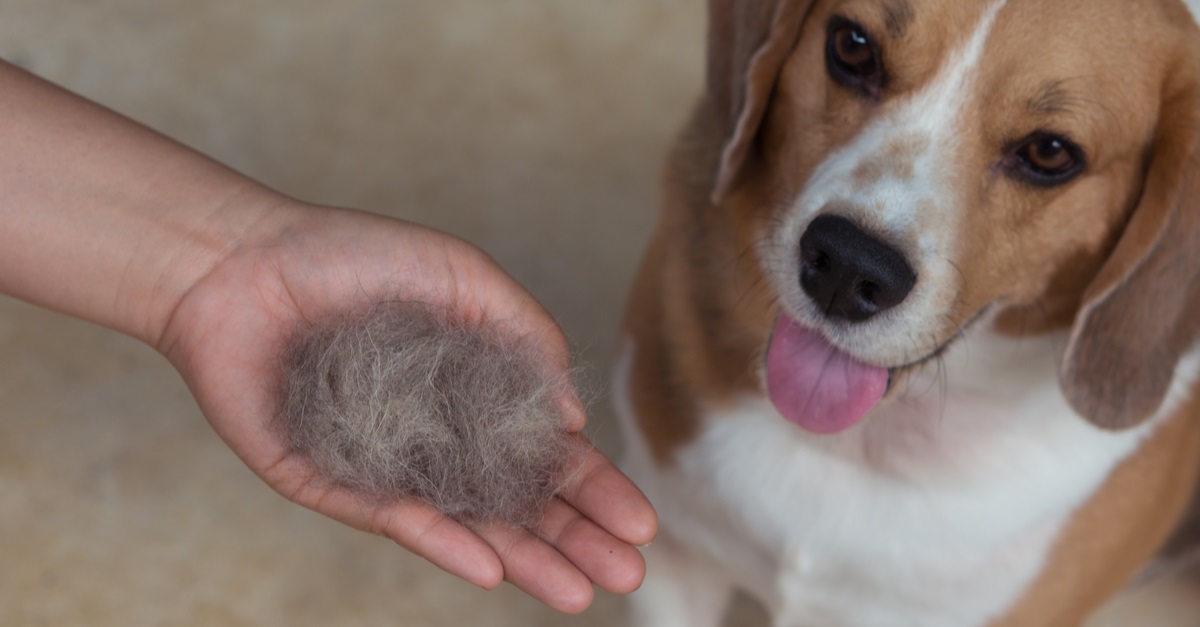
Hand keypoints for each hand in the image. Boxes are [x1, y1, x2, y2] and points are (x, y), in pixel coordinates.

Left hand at [155, 203, 656, 612]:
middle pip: (515, 502)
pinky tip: (490, 565)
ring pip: (466, 526)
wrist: (243, 261)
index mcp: (473, 395)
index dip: (592, 488)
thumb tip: (575, 418)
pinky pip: (391, 519)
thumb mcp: (462, 276)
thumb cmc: (356, 256)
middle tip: (627, 571)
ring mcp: (386, 468)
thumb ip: (524, 335)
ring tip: (580, 592)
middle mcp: (436, 440)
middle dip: (574, 537)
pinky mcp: (329, 483)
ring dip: (524, 559)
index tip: (639, 521)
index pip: (545, 455)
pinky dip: (440, 541)